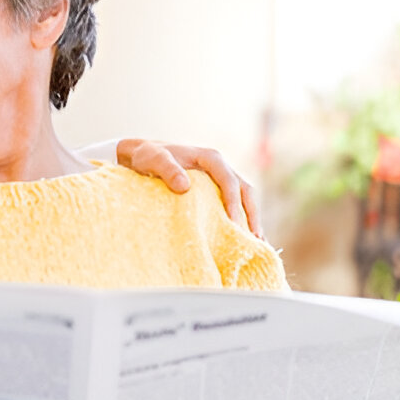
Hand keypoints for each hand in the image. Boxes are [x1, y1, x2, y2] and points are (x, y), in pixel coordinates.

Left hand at [116, 139, 260, 236]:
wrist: (144, 155)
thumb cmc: (149, 156)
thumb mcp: (154, 159)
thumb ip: (167, 170)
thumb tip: (184, 187)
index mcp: (210, 158)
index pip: (229, 181)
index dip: (234, 202)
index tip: (234, 223)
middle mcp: (220, 167)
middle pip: (245, 191)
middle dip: (252, 214)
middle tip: (253, 238)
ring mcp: (220, 179)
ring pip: (244, 199)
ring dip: (251, 220)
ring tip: (255, 243)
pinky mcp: (216, 191)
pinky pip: (235, 205)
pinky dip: (243, 221)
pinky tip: (247, 240)